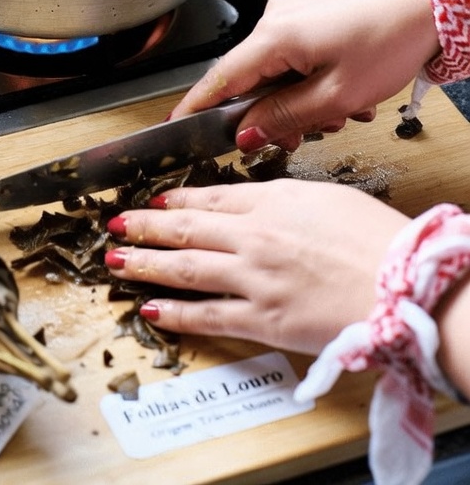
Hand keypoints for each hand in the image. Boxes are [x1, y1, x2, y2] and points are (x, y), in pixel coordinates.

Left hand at [104, 179, 408, 355]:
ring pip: (185, 267)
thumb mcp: (326, 197)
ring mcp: (253, 278)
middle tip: (116, 225)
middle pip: (185, 228)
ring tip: (116, 260)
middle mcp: (253, 236)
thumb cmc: (376, 238)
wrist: (400, 281)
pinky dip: (175, 311)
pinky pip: (208, 314)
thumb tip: (263, 203)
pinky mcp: (262, 319)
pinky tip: (151, 307)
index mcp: (271, 201)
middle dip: (144, 226)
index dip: (174, 201)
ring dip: (145, 263)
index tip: (152, 202)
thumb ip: (285, 199)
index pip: (208, 199)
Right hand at [170, 0, 439, 150]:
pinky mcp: (310, 9)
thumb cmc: (392, 38)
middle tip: (300, 137)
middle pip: (251, 78)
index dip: (197, 108)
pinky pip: (293, 51)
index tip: (177, 128)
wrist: (430, 1)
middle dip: (273, 113)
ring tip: (341, 110)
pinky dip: (309, 76)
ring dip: (299, 97)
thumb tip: (247, 134)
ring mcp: (292, 10)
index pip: (220, 79)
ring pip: (276, 68)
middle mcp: (275, 16)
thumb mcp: (337, 96)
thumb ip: (285, 118)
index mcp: (274, 35)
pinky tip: (342, 87)